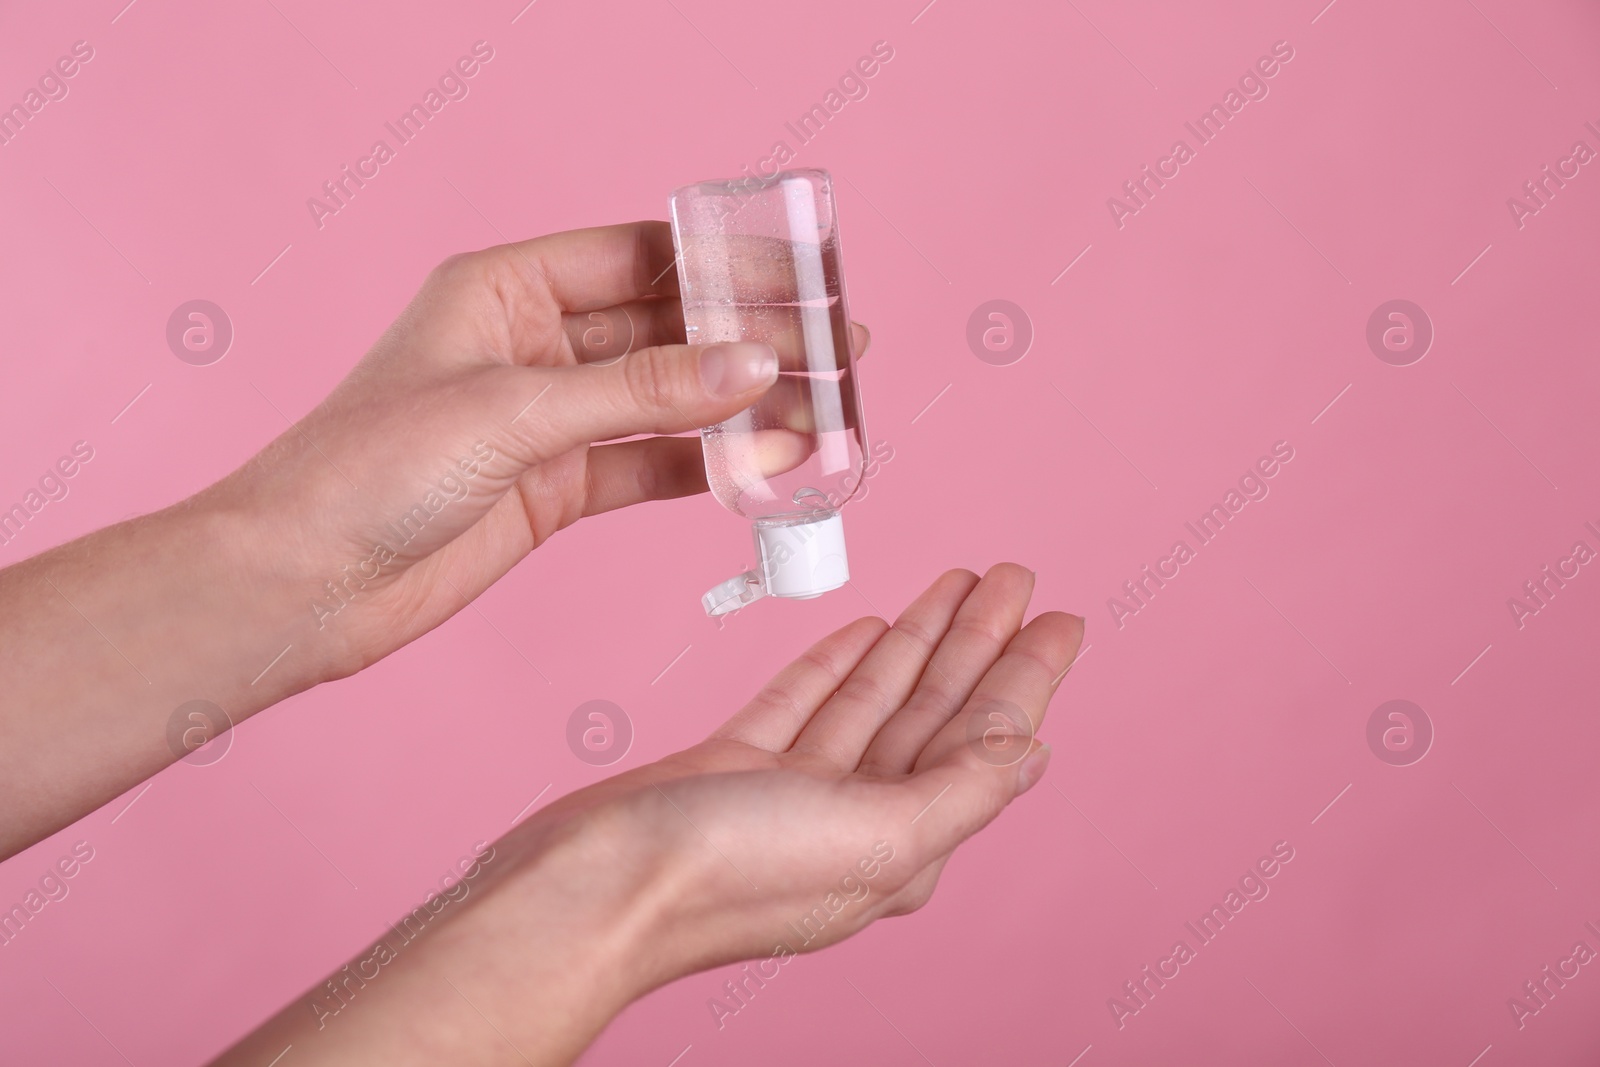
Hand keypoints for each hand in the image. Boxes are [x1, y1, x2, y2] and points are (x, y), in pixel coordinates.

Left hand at [205, 221, 869, 679]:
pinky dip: (705, 469)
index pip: (637, 257)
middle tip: (834, 351)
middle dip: (748, 342)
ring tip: (822, 412)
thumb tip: (752, 365)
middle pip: (665, 330)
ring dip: (739, 409)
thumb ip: (639, 391)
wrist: (306, 582)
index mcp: (506, 288)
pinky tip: (764, 468)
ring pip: (667, 401)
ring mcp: (549, 418)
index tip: (800, 279)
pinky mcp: (556, 486)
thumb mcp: (515, 412)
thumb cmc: (370, 468)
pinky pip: (649, 465)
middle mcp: (533, 344)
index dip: (721, 267)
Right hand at [215, 564, 1083, 1064]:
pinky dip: (839, 663)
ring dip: (918, 639)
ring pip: (873, 698)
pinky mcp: (734, 768)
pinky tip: (867, 627)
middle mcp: (854, 820)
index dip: (1024, 676)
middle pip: (934, 711)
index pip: (983, 741)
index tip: (1060, 619)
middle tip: (1017, 578)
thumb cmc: (726, 875)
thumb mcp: (876, 834)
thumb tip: (1029, 753)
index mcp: (899, 845)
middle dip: (978, 643)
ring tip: (959, 583)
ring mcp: (792, 793)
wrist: (592, 888)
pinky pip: (806, 701)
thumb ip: (960, 791)